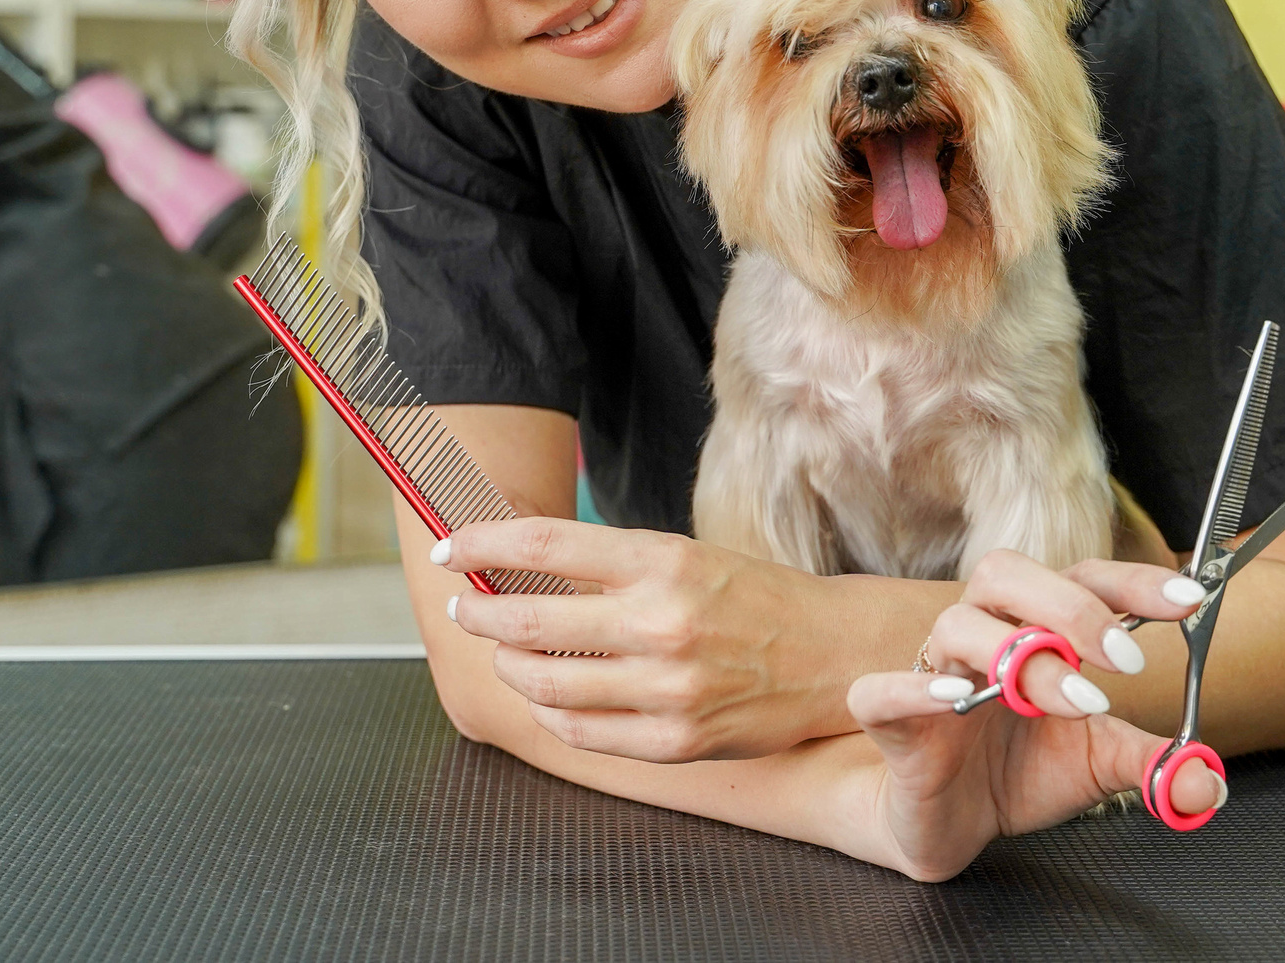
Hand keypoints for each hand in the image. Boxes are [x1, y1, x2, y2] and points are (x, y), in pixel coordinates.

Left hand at [434, 518, 930, 762]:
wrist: (832, 654)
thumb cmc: (753, 598)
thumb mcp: (685, 557)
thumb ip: (608, 565)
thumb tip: (517, 564)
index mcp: (663, 561)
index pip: (544, 545)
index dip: (483, 543)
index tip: (452, 547)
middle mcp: (662, 623)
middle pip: (528, 620)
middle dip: (480, 612)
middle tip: (464, 606)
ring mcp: (667, 689)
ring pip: (545, 684)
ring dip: (509, 665)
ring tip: (506, 652)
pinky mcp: (676, 741)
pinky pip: (582, 733)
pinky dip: (550, 714)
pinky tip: (548, 696)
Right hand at [847, 550, 1224, 881]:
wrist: (954, 823)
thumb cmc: (1019, 771)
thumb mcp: (1099, 766)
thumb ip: (1152, 765)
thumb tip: (1207, 783)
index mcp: (1035, 628)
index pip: (1082, 578)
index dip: (1133, 581)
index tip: (1189, 597)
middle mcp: (983, 633)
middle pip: (1007, 573)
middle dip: (1071, 606)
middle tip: (1126, 660)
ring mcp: (932, 671)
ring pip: (958, 624)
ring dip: (1020, 655)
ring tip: (1076, 703)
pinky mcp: (891, 721)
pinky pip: (882, 690)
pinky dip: (916, 690)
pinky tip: (958, 701)